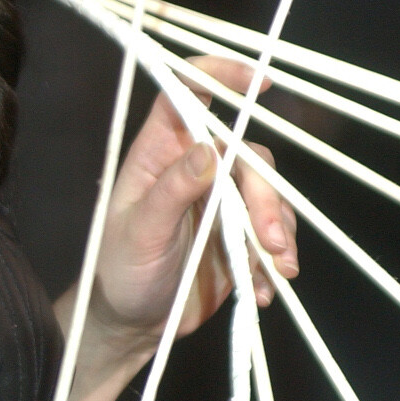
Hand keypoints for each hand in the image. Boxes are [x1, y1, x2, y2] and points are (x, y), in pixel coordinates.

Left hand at [88, 56, 298, 356]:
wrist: (132, 323)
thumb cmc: (120, 271)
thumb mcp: (140, 232)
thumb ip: (173, 190)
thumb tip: (211, 149)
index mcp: (160, 154)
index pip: (188, 95)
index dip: (221, 76)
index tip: (262, 81)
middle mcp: (194, 169)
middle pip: (246, 155)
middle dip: (266, 197)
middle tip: (269, 242)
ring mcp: (220, 202)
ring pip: (268, 194)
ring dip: (279, 231)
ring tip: (276, 270)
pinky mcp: (238, 235)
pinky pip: (272, 234)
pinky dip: (275, 260)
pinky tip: (263, 289)